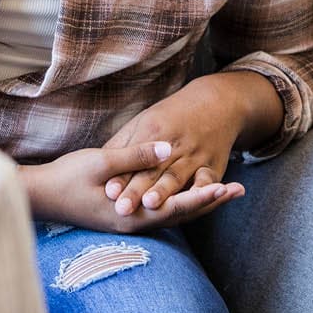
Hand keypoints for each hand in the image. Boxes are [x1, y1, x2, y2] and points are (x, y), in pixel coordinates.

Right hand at [18, 140, 242, 233]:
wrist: (39, 197)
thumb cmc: (66, 178)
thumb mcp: (101, 161)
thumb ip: (137, 157)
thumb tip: (170, 148)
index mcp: (132, 213)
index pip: (178, 206)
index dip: (205, 196)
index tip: (228, 187)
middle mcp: (135, 223)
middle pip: (182, 214)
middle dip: (210, 201)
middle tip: (239, 190)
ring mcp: (129, 222)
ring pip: (172, 215)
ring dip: (198, 203)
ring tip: (222, 192)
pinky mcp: (123, 217)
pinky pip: (160, 213)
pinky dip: (179, 204)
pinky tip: (187, 197)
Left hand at [100, 73, 276, 215]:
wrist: (215, 104)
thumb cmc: (171, 117)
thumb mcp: (143, 122)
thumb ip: (123, 145)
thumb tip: (98, 164)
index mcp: (152, 130)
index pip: (132, 158)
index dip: (120, 176)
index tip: (108, 192)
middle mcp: (173, 144)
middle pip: (151, 171)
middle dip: (137, 190)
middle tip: (122, 209)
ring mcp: (194, 154)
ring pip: (176, 177)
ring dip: (164, 192)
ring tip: (150, 206)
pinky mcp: (212, 165)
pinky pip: (206, 180)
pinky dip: (201, 191)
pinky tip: (193, 202)